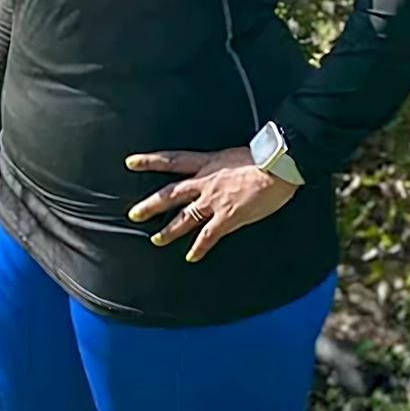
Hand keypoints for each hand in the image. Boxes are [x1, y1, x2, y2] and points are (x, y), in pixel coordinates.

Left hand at [124, 147, 299, 262]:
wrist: (279, 164)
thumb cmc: (265, 156)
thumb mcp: (235, 154)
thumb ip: (223, 165)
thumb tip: (223, 168)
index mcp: (207, 162)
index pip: (172, 160)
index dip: (149, 161)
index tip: (131, 163)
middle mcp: (205, 181)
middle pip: (170, 194)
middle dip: (151, 205)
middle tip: (134, 214)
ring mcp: (214, 201)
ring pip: (184, 218)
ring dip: (169, 231)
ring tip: (156, 240)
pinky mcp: (227, 217)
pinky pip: (208, 236)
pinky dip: (199, 248)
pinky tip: (191, 257)